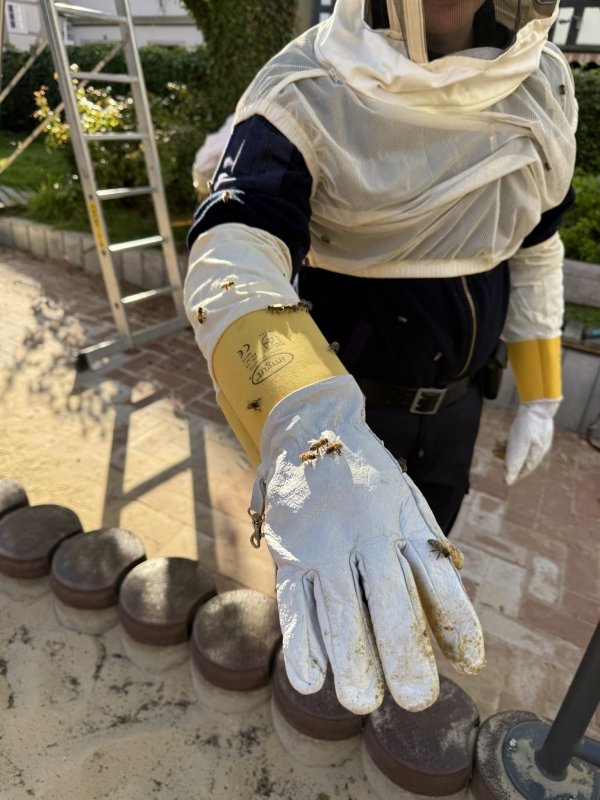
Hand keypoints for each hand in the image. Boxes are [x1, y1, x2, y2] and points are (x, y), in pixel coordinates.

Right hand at [254, 375, 483, 714]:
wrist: (312, 429)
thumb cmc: (370, 482)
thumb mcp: (409, 508)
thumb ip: (428, 565)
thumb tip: (458, 639)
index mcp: (401, 522)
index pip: (433, 576)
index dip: (453, 618)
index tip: (469, 660)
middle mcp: (364, 534)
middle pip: (387, 597)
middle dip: (402, 650)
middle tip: (417, 697)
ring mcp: (321, 544)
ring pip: (338, 605)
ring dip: (351, 655)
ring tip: (362, 700)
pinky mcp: (288, 553)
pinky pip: (293, 601)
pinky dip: (301, 640)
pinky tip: (310, 678)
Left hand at [504, 399, 560, 485]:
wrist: (538, 403)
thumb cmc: (527, 425)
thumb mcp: (518, 445)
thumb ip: (513, 463)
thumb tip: (507, 480)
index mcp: (536, 454)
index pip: (525, 470)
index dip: (515, 475)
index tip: (506, 481)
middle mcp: (540, 448)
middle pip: (524, 460)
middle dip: (511, 461)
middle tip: (499, 459)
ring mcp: (539, 438)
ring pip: (523, 449)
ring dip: (510, 450)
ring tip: (497, 447)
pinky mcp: (536, 429)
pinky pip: (524, 440)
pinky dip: (514, 441)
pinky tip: (505, 438)